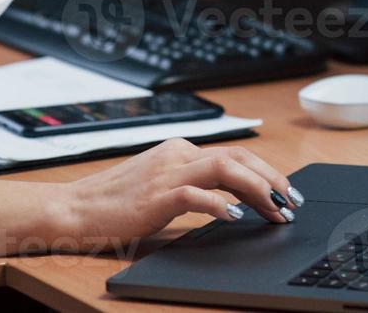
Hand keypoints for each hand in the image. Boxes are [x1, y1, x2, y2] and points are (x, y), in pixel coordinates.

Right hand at [45, 138, 303, 251]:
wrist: (75, 208)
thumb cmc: (115, 203)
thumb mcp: (159, 186)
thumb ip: (191, 185)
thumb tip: (232, 201)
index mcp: (178, 149)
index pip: (234, 153)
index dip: (265, 172)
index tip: (284, 193)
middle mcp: (176, 154)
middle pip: (238, 155)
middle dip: (272, 178)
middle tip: (292, 201)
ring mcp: (166, 173)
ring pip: (225, 168)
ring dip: (258, 188)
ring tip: (276, 209)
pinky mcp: (156, 195)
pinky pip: (196, 194)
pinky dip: (220, 204)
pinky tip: (235, 216)